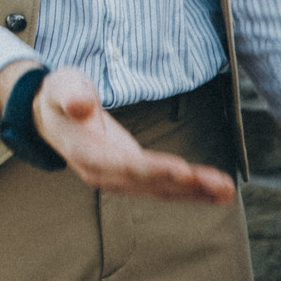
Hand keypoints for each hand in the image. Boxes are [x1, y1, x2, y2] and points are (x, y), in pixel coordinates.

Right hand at [0, 63, 234, 202]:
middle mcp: (103, 173)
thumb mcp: (61, 86)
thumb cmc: (60, 96)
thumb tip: (79, 105)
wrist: (53, 116)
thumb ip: (70, 93)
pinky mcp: (134, 177)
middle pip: (148, 182)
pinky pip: (165, 188)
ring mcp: (119, 179)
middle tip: (217, 182)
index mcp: (85, 152)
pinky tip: (219, 194)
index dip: (152, 169)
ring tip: (226, 189)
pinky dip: (193, 193)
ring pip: (161, 189)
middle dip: (185, 184)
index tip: (182, 170)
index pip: (122, 164)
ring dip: (195, 192)